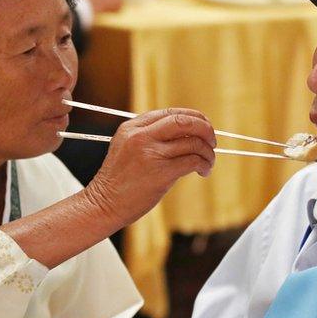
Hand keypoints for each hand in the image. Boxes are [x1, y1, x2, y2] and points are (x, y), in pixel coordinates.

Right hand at [84, 108, 216, 225]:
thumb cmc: (118, 181)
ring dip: (207, 152)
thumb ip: (149, 136)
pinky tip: (203, 171)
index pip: (171, 113)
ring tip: (208, 162)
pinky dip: (204, 164)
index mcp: (133, 127)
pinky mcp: (161, 172)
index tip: (203, 127)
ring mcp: (151, 153)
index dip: (193, 117)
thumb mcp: (126, 147)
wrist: (103, 204)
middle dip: (205, 129)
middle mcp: (141, 136)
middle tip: (212, 141)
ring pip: (193, 142)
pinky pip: (193, 161)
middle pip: (184, 121)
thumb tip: (186, 133)